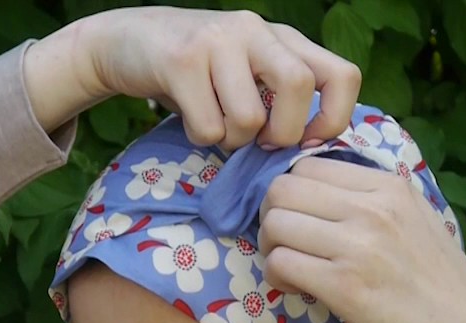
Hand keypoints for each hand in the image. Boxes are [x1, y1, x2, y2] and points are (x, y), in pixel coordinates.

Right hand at [69, 7, 361, 149]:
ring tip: (215, 126)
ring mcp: (217, 40)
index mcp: (282, 37)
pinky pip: (207, 127)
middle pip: (298, 88)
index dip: (335, 118)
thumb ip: (279, 98)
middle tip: (259, 143)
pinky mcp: (181, 60)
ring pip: (249, 118)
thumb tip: (311, 148)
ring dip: (232, 140)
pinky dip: (200, 137)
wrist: (123, 42)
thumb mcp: (247, 73)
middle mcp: (255, 30)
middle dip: (282, 134)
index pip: (342, 75)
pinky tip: (189, 118)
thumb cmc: (196, 72)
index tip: (309, 140)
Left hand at [256, 157, 465, 322]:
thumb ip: (373, 201)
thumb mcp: (417, 221)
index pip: (306, 165)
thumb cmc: (444, 288)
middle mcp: (372, 207)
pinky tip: (297, 290)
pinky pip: (281, 263)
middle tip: (285, 246)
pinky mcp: (345, 285)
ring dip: (271, 249)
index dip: (290, 194)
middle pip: (282, 189)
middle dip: (271, 218)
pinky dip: (277, 277)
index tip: (299, 220)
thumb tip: (317, 195)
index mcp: (388, 186)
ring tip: (292, 271)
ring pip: (275, 224)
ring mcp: (358, 245)